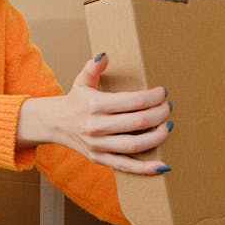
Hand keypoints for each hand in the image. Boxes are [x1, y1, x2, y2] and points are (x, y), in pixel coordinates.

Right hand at [16, 53, 171, 174]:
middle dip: (160, 114)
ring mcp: (98, 145)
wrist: (56, 124)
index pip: (134, 101)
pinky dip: (145, 168)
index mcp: (96, 105)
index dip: (154, 97)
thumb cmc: (76, 101)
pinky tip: (163, 166)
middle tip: (168, 108)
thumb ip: (92, 68)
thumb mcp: (82, 81)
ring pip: (136, 144)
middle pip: (139, 121)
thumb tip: (103, 56)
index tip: (163, 93)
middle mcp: (96, 126)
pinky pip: (126, 166)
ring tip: (168, 126)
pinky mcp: (100, 159)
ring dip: (158, 136)